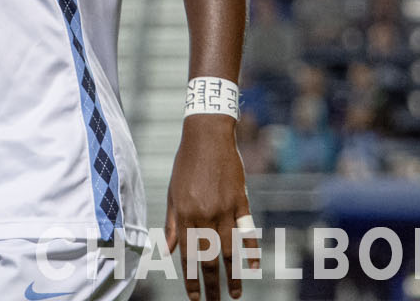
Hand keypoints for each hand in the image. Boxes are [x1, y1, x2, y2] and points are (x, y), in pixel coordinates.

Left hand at [164, 114, 253, 299]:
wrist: (207, 135)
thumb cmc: (186, 164)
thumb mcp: (172, 193)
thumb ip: (171, 224)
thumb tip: (166, 252)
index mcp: (184, 213)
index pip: (187, 255)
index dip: (191, 279)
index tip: (195, 298)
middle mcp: (204, 214)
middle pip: (209, 258)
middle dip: (211, 285)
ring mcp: (225, 208)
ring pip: (230, 250)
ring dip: (233, 276)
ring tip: (234, 294)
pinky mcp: (241, 201)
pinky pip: (248, 232)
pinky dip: (251, 251)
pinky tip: (253, 268)